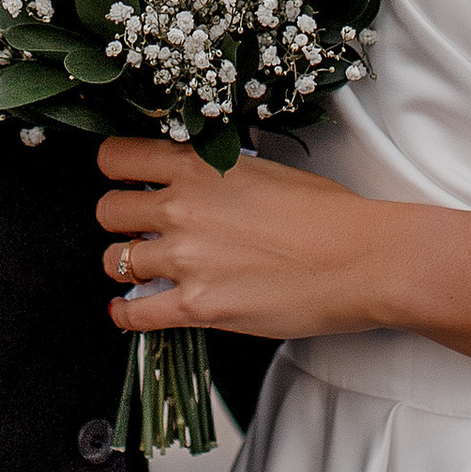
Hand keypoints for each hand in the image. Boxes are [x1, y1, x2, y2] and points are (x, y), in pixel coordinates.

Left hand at [97, 135, 398, 342]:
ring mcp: (186, 259)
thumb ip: (216, 174)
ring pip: (114, 261)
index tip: (122, 179)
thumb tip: (192, 180)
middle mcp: (182, 208)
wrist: (363, 259)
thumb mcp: (264, 169)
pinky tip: (130, 310)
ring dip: (128, 266)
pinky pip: (133, 314)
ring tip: (147, 270)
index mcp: (199, 165)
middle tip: (139, 229)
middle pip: (107, 211)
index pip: (116, 157)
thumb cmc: (328, 214)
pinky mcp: (197, 306)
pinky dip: (126, 314)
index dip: (114, 169)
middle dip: (119, 220)